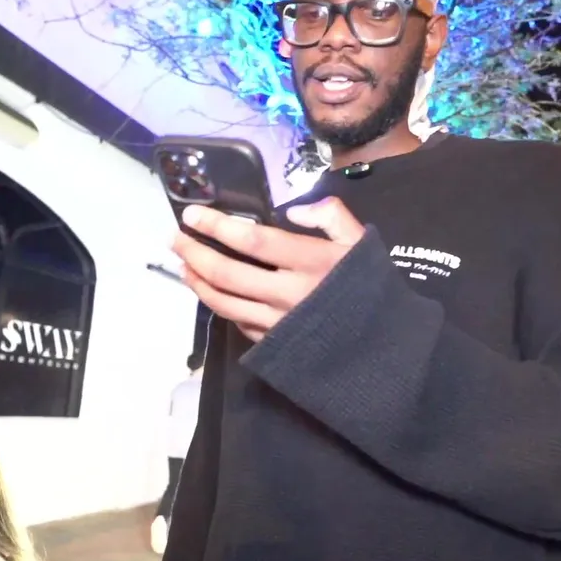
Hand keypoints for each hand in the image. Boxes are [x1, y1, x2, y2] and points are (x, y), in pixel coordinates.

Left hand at [173, 197, 365, 341]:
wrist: (385, 348)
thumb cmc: (371, 289)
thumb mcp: (361, 242)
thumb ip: (331, 215)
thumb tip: (293, 211)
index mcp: (311, 263)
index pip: (253, 240)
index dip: (217, 226)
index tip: (192, 214)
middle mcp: (288, 294)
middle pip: (228, 273)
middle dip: (195, 253)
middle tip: (175, 238)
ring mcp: (278, 324)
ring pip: (224, 303)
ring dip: (197, 282)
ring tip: (183, 264)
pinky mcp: (274, 346)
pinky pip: (238, 324)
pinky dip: (220, 306)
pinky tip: (210, 292)